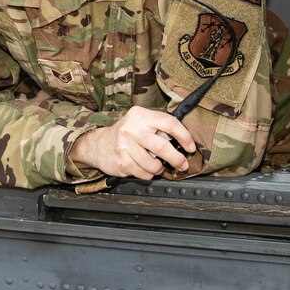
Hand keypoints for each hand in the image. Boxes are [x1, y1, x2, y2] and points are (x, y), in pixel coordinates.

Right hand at [71, 106, 197, 179]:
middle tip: (182, 164)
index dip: (184, 136)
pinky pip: (144, 174)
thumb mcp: (141, 121)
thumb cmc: (126, 133)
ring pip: (154, 165)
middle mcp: (132, 129)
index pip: (169, 124)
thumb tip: (183, 141)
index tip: (190, 147)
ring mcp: (125, 146)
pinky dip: (149, 174)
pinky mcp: (121, 162)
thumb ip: (159, 127)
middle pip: (163, 148)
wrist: (99, 144)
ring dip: (160, 169)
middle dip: (177, 159)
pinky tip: (145, 168)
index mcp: (141, 116)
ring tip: (159, 166)